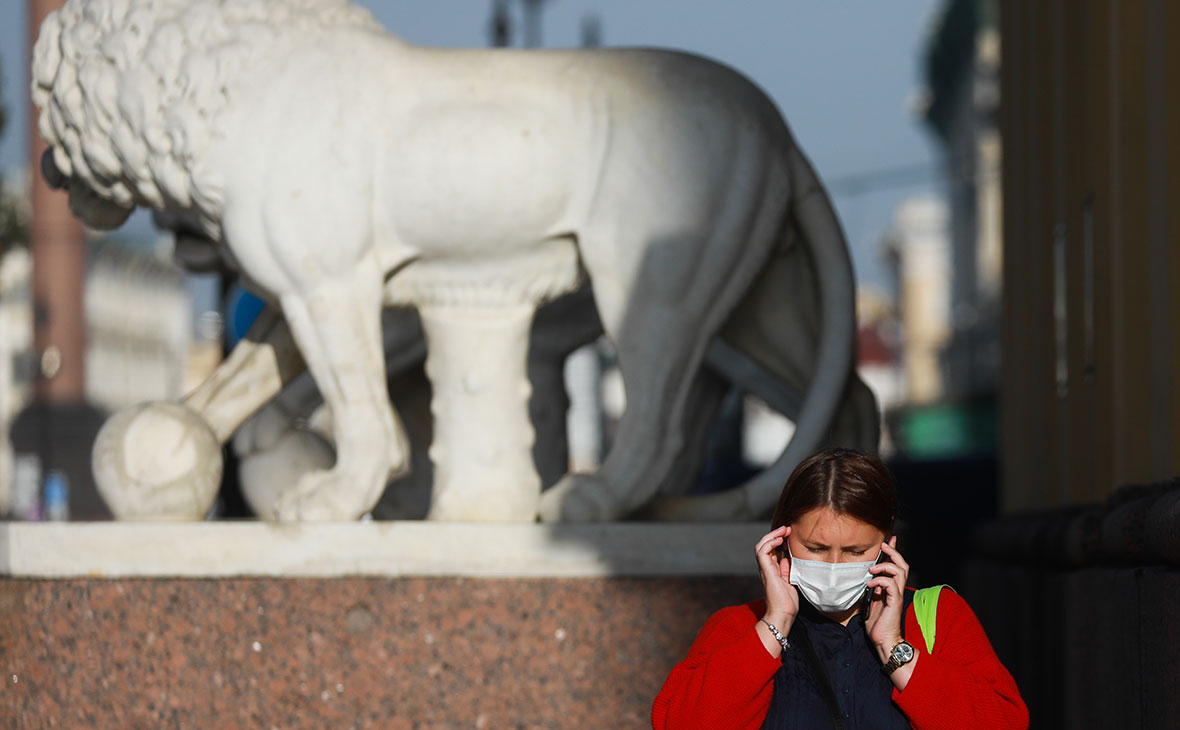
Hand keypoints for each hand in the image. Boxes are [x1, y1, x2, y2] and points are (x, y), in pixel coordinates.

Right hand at [755, 526, 798, 627]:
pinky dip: (769, 543)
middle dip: (775, 534)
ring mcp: (764, 569)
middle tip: (787, 528)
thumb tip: (787, 558)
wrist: (783, 614)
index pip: (770, 550)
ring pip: (761, 546)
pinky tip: (779, 540)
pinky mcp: (766, 571)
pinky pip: (762, 552)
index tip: (789, 534)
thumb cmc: (787, 602)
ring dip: (771, 535)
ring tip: (783, 530)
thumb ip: (786, 570)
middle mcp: (766, 568)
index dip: (778, 539)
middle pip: (764, 545)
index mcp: (771, 570)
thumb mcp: (789, 582)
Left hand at [865, 537, 909, 662]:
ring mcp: (897, 596)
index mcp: (892, 589)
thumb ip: (873, 590)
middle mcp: (897, 590)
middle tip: (883, 545)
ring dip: (886, 565)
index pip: (896, 566)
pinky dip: (880, 580)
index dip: (894, 552)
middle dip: (894, 552)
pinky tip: (870, 584)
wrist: (883, 640)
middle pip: (903, 565)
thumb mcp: (872, 602)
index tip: (889, 540)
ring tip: (872, 568)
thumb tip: (869, 578)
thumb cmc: (877, 624)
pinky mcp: (894, 603)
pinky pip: (890, 585)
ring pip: (900, 571)